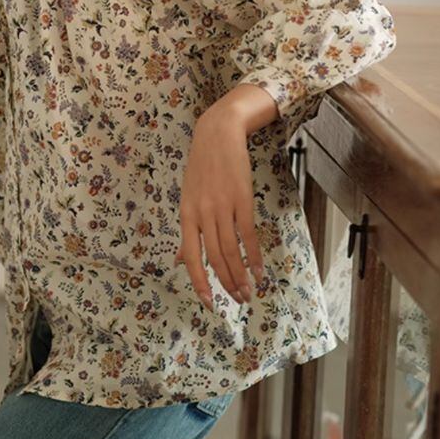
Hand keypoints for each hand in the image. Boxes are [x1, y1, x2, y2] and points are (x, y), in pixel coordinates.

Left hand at [175, 106, 264, 310]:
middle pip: (214, 258)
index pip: (191, 257)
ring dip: (241, 275)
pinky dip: (255, 255)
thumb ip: (187, 231)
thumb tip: (179, 260)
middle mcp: (202, 214)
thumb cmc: (201, 168)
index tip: (209, 303)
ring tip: (249, 292)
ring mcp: (222, 206)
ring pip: (231, 250)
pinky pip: (248, 234)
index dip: (200, 282)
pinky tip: (260, 270)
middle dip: (227, 283)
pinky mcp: (242, 199)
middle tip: (239, 300)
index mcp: (186, 216)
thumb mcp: (187, 198)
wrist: (217, 134)